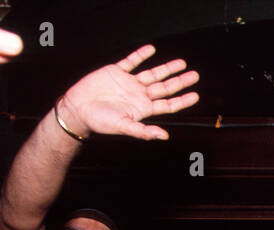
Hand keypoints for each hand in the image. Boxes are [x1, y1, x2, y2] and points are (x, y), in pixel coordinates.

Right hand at [55, 45, 198, 141]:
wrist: (77, 109)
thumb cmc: (99, 122)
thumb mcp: (124, 127)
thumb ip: (144, 131)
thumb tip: (164, 136)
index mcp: (143, 109)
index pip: (168, 104)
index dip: (182, 100)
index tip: (196, 95)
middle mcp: (139, 95)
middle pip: (164, 87)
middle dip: (180, 81)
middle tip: (195, 75)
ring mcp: (128, 83)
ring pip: (152, 74)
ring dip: (167, 68)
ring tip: (181, 63)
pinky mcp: (115, 72)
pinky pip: (131, 61)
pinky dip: (141, 55)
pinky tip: (151, 50)